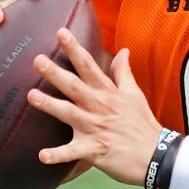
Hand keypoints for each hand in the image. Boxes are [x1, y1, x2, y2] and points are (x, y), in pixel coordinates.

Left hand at [27, 31, 160, 186]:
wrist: (157, 155)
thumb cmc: (143, 124)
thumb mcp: (135, 94)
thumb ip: (124, 72)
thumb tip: (123, 50)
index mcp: (108, 93)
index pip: (89, 66)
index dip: (75, 49)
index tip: (61, 32)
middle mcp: (99, 107)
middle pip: (75, 86)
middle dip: (56, 73)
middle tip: (38, 60)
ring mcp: (96, 128)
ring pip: (70, 114)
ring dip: (51, 106)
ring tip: (31, 96)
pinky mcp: (95, 150)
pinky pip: (73, 153)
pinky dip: (58, 155)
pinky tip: (42, 156)